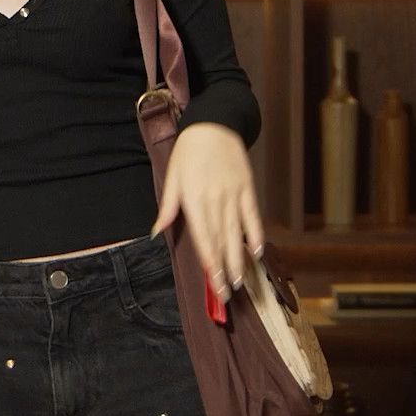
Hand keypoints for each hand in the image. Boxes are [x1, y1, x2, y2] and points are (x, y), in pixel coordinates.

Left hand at [151, 123, 264, 302]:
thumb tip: (157, 232)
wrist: (214, 122)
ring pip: (237, 232)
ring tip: (240, 280)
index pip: (203, 237)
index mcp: (194, 199)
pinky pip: (253, 215)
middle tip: (227, 293)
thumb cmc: (189, 152)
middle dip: (224, 268)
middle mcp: (215, 199)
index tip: (212, 282)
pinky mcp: (248, 187)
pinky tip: (258, 252)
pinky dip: (256, 233)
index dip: (208, 262)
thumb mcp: (172, 177)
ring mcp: (234, 194)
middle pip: (221, 240)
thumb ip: (168, 207)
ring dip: (239, 257)